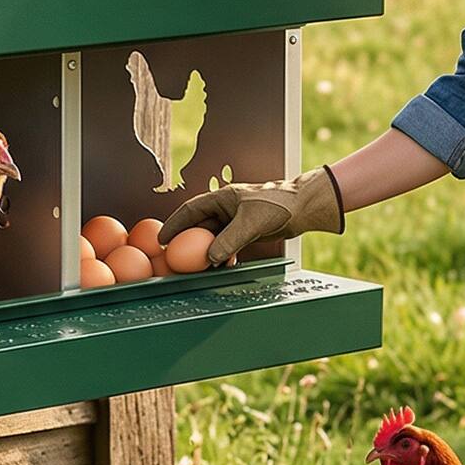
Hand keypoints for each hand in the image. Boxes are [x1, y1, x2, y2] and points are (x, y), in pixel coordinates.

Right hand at [158, 165, 344, 267]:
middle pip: (200, 226)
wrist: (303, 208)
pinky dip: (222, 255)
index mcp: (222, 198)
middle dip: (187, 242)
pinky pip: (227, 244)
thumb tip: (210, 258)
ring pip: (214, 238)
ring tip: (197, 267)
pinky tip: (221, 266)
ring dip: (206, 251)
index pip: (191, 210)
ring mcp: (236, 220)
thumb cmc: (278, 206)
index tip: (162, 240)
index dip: (174, 225)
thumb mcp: (250, 223)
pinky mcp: (247, 231)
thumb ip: (229, 240)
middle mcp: (226, 208)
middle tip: (174, 258)